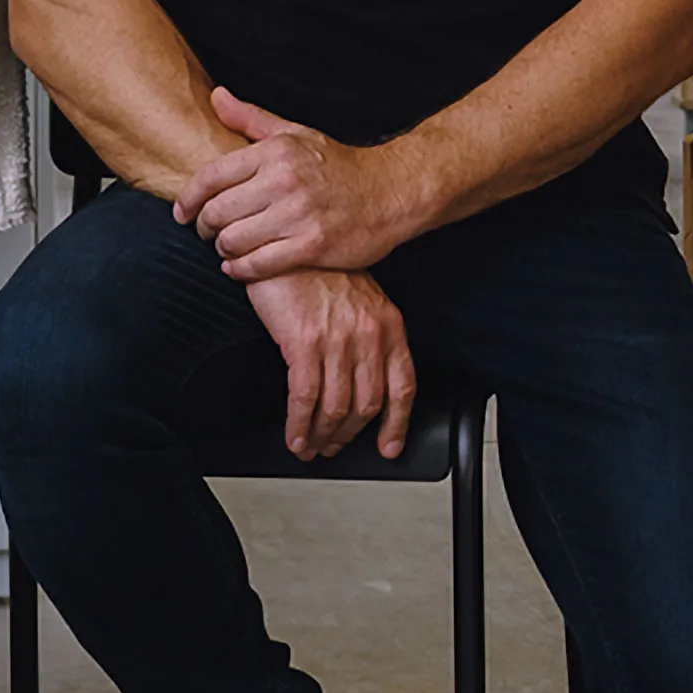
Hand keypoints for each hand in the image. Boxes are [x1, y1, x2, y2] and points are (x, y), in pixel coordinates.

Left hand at [180, 86, 427, 278]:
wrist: (391, 191)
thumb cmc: (338, 165)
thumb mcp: (295, 134)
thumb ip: (251, 119)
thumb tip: (216, 96)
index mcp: (275, 153)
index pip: (210, 178)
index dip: (188, 199)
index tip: (183, 213)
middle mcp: (283, 182)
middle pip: (217, 213)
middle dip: (205, 228)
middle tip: (209, 233)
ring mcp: (297, 215)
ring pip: (233, 242)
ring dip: (224, 250)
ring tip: (228, 249)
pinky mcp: (312, 246)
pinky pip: (257, 265)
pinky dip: (241, 270)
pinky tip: (240, 266)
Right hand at [245, 267, 415, 459]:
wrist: (290, 245)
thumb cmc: (320, 271)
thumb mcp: (361, 301)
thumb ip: (369, 337)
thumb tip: (364, 379)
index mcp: (389, 326)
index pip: (402, 387)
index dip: (396, 424)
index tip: (388, 446)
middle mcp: (368, 336)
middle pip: (366, 405)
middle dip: (349, 435)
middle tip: (333, 447)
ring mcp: (337, 341)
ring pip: (335, 408)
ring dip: (321, 435)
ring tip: (311, 446)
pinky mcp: (303, 343)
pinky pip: (304, 398)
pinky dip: (299, 424)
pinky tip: (294, 435)